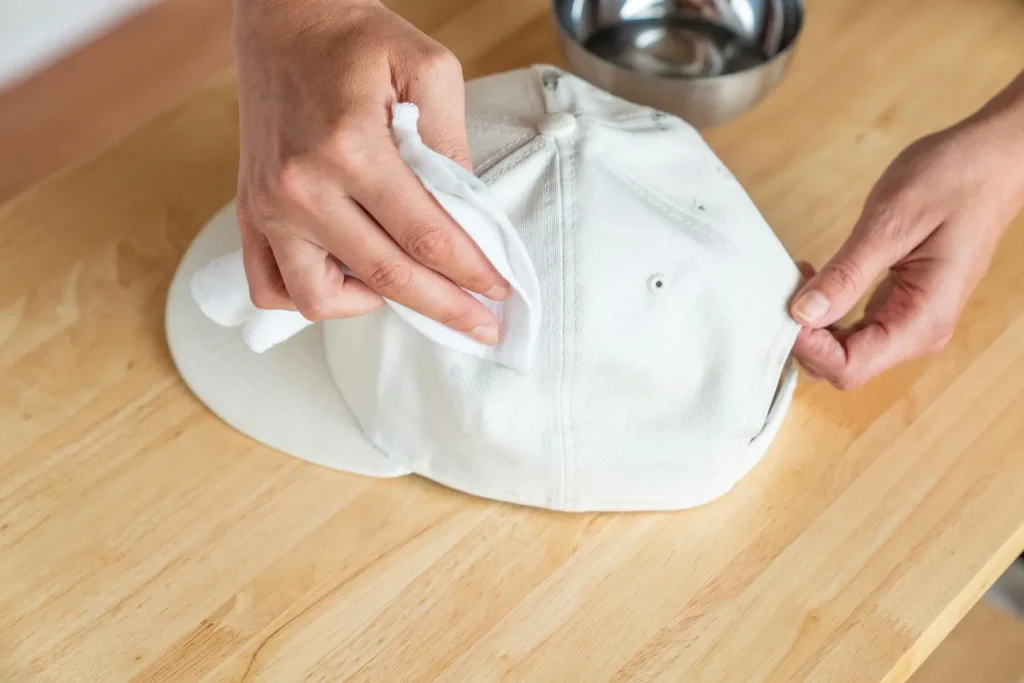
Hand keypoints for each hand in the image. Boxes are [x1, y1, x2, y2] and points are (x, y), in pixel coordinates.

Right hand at [232, 0, 507, 343]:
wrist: (285, 18)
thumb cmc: (356, 40)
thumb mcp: (429, 69)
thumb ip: (454, 144)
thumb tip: (469, 216)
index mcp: (350, 147)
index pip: (425, 236)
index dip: (471, 272)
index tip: (498, 292)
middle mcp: (301, 186)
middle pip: (386, 277)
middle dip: (445, 308)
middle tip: (481, 325)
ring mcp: (268, 205)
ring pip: (321, 299)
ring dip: (374, 306)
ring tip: (408, 286)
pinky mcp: (249, 211)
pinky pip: (273, 288)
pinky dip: (314, 298)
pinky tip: (350, 278)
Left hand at [790, 76, 1023, 389]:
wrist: (993, 160)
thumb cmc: (953, 181)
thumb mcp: (891, 223)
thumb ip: (848, 274)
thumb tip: (803, 313)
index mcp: (922, 320)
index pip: (850, 366)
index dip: (808, 348)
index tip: (783, 308)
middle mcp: (918, 333)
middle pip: (843, 366)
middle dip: (804, 338)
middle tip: (783, 289)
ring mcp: (910, 321)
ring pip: (845, 351)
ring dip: (812, 326)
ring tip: (797, 279)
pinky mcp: (900, 305)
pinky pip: (854, 328)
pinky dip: (826, 313)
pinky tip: (812, 281)